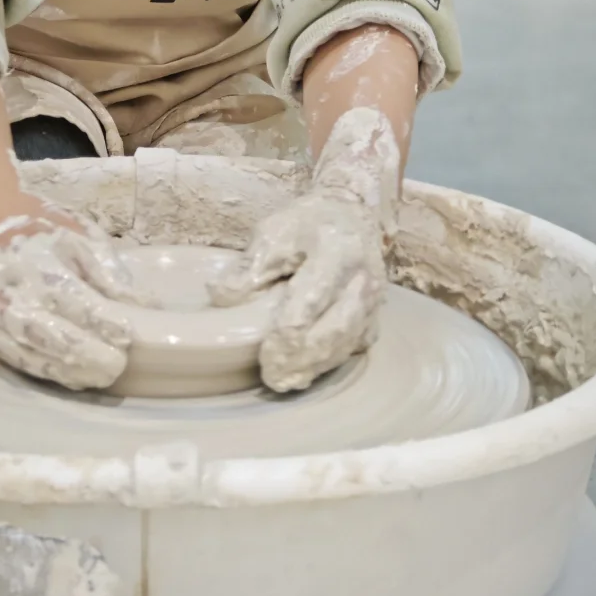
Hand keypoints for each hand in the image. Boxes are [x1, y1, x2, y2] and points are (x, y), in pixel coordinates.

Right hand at [0, 208, 152, 390]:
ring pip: (32, 351)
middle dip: (85, 351)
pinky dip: (48, 371)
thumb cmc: (49, 235)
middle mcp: (10, 291)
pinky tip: (73, 379)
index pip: (72, 297)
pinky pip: (17, 360)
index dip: (100, 319)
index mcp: (36, 261)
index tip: (126, 335)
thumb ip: (109, 273)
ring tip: (101, 377)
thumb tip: (145, 305)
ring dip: (68, 369)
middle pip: (49, 330)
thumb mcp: (83, 239)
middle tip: (117, 365)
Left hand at [210, 107, 400, 392]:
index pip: (311, 302)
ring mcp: (373, 299)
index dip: (288, 335)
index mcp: (335, 253)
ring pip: (347, 343)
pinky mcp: (374, 313)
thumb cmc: (306, 226)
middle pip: (335, 330)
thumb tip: (221, 297)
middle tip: (274, 379)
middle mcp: (361, 278)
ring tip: (287, 381)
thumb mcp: (272, 233)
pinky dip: (331, 361)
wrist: (350, 214)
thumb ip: (249, 267)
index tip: (265, 357)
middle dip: (303, 359)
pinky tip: (306, 370)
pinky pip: (355, 344)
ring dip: (317, 366)